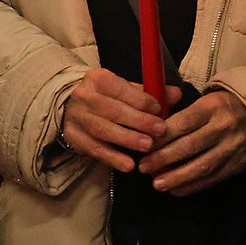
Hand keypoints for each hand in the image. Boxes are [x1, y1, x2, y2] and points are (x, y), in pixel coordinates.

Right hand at [59, 68, 177, 171]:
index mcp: (99, 79)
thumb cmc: (105, 98)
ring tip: (147, 146)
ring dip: (128, 139)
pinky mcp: (75, 138)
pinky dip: (113, 158)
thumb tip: (175, 94)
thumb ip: (149, 92)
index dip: (142, 100)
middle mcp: (85, 96)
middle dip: (139, 121)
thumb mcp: (124, 89)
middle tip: (160, 130)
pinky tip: (129, 165)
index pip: (122, 88)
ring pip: (104, 130)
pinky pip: (96, 149)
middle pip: (113, 110)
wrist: (70, 108)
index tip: (160, 110)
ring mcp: (78, 118)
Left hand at [138, 89, 245, 195]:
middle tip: (144, 167)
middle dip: (164, 159)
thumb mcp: (204, 101)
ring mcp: (233, 147)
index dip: (162, 137)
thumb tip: (152, 133)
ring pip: (202, 166)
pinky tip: (176, 189)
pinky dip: (193, 186)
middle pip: (190, 146)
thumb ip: (180, 114)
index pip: (183, 123)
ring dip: (177, 177)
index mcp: (212, 107)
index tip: (145, 146)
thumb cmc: (221, 106)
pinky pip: (213, 178)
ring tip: (157, 184)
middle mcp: (224, 127)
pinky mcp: (239, 164)